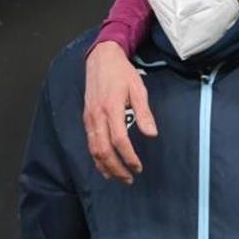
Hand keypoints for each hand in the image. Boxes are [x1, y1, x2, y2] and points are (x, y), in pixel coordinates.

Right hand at [83, 41, 156, 182]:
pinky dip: (96, 158)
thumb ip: (144, 112)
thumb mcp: (138, 88)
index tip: (138, 167)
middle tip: (129, 179)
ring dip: (105, 166)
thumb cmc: (122, 73)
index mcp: (111, 108)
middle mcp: (97, 116)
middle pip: (103, 150)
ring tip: (118, 177)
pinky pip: (90, 143)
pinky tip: (105, 166)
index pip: (119, 140)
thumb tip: (151, 134)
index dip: (128, 157)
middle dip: (116, 168)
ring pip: (93, 149)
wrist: (101, 59)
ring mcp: (89, 118)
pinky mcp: (86, 118)